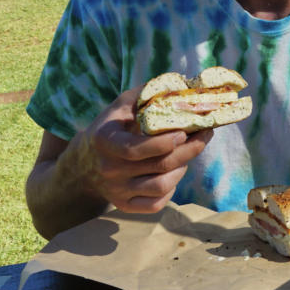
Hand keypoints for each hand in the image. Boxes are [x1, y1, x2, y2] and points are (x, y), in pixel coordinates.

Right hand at [67, 86, 213, 212]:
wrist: (84, 162)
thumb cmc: (112, 126)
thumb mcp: (122, 105)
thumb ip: (148, 93)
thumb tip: (184, 84)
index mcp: (105, 141)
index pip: (136, 149)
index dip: (164, 143)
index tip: (183, 132)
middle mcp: (109, 169)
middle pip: (159, 165)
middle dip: (190, 149)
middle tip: (205, 135)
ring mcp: (116, 190)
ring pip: (162, 186)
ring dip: (183, 167)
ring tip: (187, 153)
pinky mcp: (124, 205)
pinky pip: (156, 204)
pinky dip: (172, 189)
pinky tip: (174, 172)